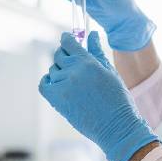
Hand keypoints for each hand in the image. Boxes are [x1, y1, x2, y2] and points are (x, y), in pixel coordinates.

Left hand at [38, 31, 159, 160]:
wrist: (116, 126)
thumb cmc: (117, 99)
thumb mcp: (110, 72)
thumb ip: (98, 52)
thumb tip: (92, 35)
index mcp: (88, 62)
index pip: (69, 43)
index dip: (67, 39)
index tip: (67, 39)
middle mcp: (73, 71)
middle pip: (59, 55)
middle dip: (64, 55)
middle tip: (72, 62)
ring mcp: (63, 86)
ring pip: (53, 70)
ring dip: (59, 71)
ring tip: (72, 80)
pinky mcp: (56, 100)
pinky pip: (44, 84)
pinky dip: (48, 81)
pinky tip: (56, 83)